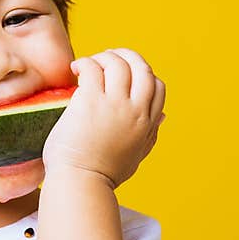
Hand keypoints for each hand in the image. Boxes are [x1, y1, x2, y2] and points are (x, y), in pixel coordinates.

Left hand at [42, 48, 165, 188]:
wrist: (80, 183)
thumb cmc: (102, 174)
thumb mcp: (136, 154)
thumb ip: (150, 134)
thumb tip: (162, 118)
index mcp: (148, 123)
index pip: (157, 86)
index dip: (143, 74)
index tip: (124, 75)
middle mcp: (135, 110)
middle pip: (142, 67)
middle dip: (127, 56)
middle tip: (107, 57)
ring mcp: (114, 105)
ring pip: (117, 63)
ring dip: (103, 56)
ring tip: (87, 64)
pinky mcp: (90, 101)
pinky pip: (92, 68)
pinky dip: (85, 62)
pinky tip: (75, 69)